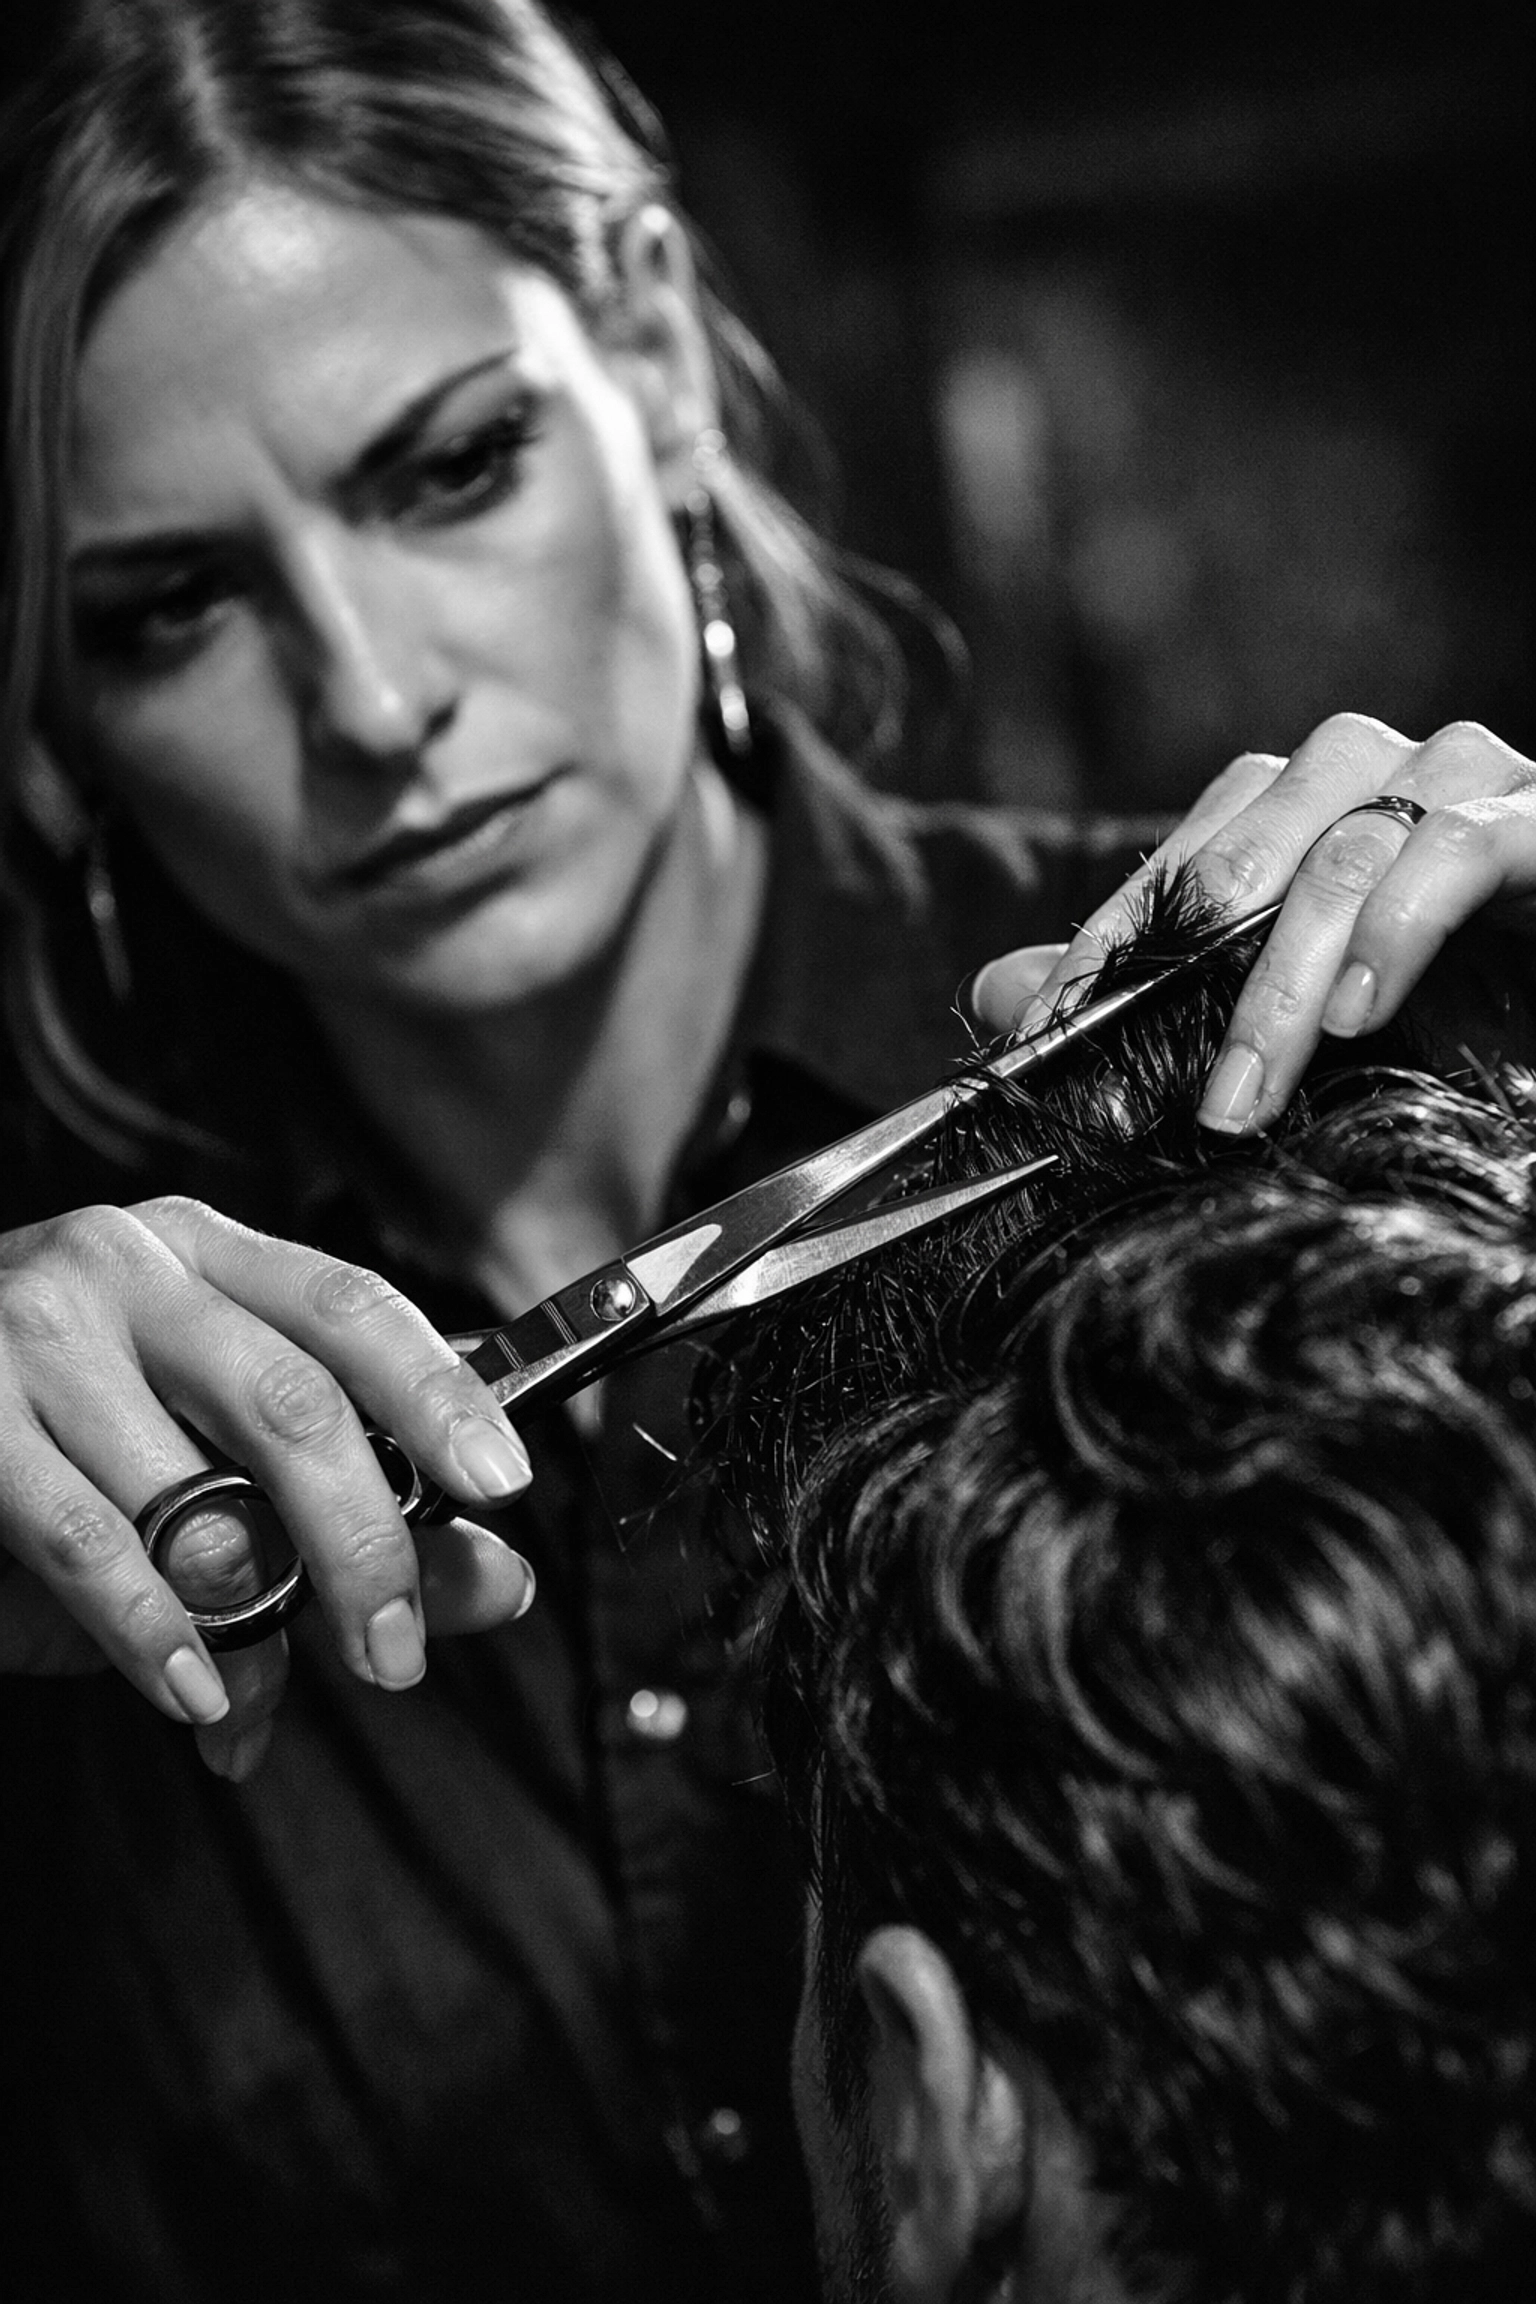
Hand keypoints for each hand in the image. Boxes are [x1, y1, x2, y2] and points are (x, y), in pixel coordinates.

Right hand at [0, 1197, 534, 1777]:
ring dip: (247, 1628)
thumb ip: (362, 1510)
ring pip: (192, 1498)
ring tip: (260, 1702)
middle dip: (364, 1546)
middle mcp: (127, 1268)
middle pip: (292, 1404)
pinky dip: (157, 1636)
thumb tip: (502, 1581)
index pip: (353, 1306)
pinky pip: (91, 1546)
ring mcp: (37, 1334)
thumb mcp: (213, 1449)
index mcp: (209, 1254)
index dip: (439, 1394)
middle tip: (396, 1654)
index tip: (504, 1483)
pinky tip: (197, 1696)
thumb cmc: (70, 1436)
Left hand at [970, 716, 1535, 1133]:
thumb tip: (996, 992)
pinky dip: (1395, 929)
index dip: (1109, 946)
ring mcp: (1470, 778)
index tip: (1047, 1038)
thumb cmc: (1462, 992)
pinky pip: (1456, 849)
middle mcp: (1383, 768)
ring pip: (1343, 852)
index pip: (1185, 857)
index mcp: (1311, 802)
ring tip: (1245, 1088)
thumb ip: (1156, 987)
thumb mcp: (1299, 1003)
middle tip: (1148, 1093)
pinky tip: (1359, 1009)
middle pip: (1251, 848)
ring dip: (1280, 983)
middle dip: (1185, 976)